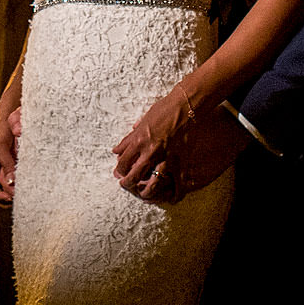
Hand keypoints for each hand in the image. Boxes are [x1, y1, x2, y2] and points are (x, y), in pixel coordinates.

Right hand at [0, 106, 21, 202]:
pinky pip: (18, 176)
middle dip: (9, 194)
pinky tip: (30, 183)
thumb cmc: (0, 129)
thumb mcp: (0, 146)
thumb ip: (6, 164)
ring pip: (11, 184)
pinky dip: (23, 181)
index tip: (9, 198)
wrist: (10, 115)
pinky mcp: (16, 163)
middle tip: (21, 197)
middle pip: (1, 189)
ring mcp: (6, 166)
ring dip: (17, 189)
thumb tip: (12, 183)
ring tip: (27, 192)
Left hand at [114, 84, 243, 202]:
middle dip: (127, 183)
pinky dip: (174, 194)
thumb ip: (130, 137)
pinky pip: (177, 186)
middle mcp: (150, 152)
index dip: (119, 170)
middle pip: (132, 176)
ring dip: (146, 192)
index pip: (122, 161)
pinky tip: (171, 197)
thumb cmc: (164, 110)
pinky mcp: (181, 163)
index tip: (119, 173)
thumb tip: (118, 149)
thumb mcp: (143, 122)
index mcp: (139, 140)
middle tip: (126, 185)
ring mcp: (166, 159)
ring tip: (144, 194)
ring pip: (151, 185)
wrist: (185, 107)